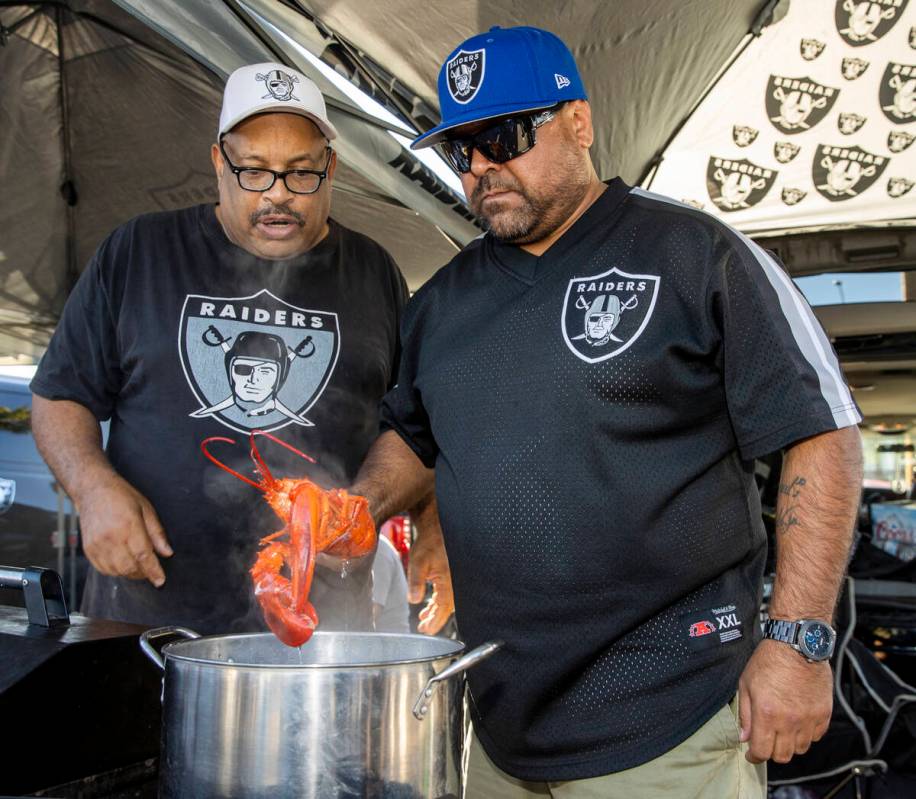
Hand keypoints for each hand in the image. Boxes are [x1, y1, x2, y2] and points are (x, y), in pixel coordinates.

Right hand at [77, 476, 172, 586]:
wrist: (93, 491)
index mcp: (128, 526)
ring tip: (137, 565)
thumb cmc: (121, 497)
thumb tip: (167, 553)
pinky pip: (103, 569)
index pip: (143, 556)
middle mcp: (111, 538)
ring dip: (129, 573)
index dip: (153, 571)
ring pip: (116, 571)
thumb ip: (157, 533)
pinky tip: (122, 562)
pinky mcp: (88, 549)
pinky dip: (115, 571)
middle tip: (151, 570)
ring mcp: (97, 545)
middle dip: (143, 573)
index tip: (160, 580)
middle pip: (129, 567)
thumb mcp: (147, 509)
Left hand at [407, 525, 453, 634]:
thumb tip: (413, 600)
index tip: (426, 630)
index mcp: (448, 581)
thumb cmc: (429, 544)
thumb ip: (416, 581)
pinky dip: (437, 603)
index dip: (435, 621)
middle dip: (435, 620)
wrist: (436, 530)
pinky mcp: (450, 576)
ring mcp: (453, 580)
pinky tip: (428, 607)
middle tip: (424, 629)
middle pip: (446, 608)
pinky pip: (446, 595)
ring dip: (435, 612)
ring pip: (446, 602)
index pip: (443, 608)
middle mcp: (454, 582)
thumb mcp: (418, 562)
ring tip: (424, 621)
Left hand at [738, 639, 832, 763]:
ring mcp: (809, 719)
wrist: (797, 644)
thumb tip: (745, 737)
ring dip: (789, 744)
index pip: (762, 752)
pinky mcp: (824, 714)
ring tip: (782, 729)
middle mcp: (789, 720)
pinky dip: (806, 734)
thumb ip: (745, 714)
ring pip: (800, 749)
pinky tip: (798, 722)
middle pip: (782, 756)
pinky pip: (816, 736)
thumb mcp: (746, 683)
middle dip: (771, 752)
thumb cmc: (768, 660)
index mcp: (766, 713)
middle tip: (766, 741)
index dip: (754, 757)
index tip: (751, 754)